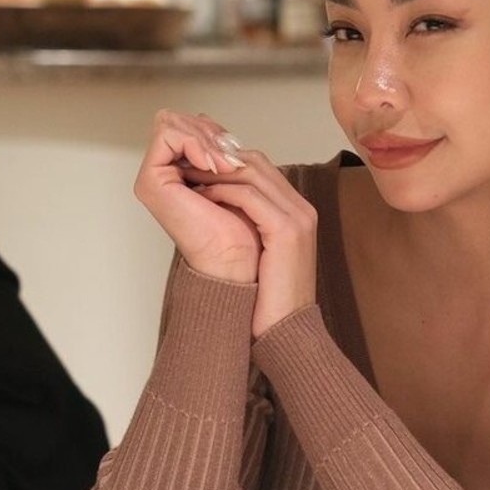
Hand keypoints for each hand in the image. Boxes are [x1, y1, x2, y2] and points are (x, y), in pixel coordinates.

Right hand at [133, 109, 260, 282]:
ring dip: (205, 138)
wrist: (239, 261)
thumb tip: (212, 123)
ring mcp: (153, 177)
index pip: (187, 124)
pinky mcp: (150, 180)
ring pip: (170, 121)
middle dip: (209, 131)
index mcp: (180, 173)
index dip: (213, 130)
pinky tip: (215, 166)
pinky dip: (196, 143)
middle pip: (175, 118)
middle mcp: (162, 174)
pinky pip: (167, 133)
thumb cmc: (244, 230)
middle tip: (230, 157)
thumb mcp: (236, 177)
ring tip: (225, 165)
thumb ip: (220, 150)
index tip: (236, 152)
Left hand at [186, 148, 317, 338]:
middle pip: (257, 163)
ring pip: (252, 172)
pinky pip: (248, 196)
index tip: (197, 166)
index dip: (226, 162)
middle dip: (218, 159)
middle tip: (187, 162)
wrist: (287, 331)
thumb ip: (252, 228)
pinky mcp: (287, 230)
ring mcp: (298, 218)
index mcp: (299, 214)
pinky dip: (221, 191)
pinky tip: (201, 195)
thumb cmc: (271, 300)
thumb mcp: (264, 256)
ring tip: (189, 175)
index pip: (262, 169)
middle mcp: (302, 210)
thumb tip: (220, 210)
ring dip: (215, 171)